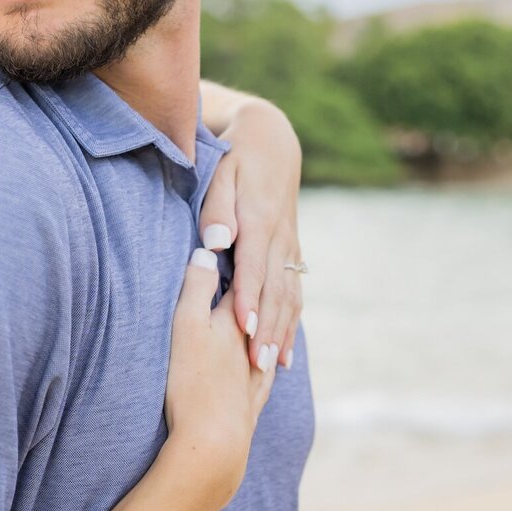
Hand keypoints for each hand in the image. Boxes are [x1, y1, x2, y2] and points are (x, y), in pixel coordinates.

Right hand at [163, 250, 276, 510]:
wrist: (213, 444)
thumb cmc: (192, 383)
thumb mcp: (186, 328)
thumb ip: (197, 289)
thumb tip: (208, 250)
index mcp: (233, 320)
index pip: (240, 280)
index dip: (237, 257)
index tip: (234, 238)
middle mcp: (252, 344)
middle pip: (260, 308)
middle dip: (259, 287)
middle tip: (258, 266)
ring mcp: (255, 374)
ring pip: (271, 340)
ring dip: (273, 323)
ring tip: (276, 310)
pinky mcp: (252, 402)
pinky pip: (269, 373)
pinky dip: (273, 360)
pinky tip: (276, 363)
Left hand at [198, 96, 303, 373]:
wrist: (273, 142)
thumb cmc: (236, 158)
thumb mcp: (222, 173)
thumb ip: (218, 208)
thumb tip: (217, 241)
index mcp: (261, 222)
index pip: (253, 268)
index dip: (248, 299)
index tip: (240, 327)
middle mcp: (281, 240)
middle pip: (274, 292)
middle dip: (265, 330)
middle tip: (255, 365)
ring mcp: (290, 249)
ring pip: (288, 298)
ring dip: (279, 334)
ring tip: (270, 368)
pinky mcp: (292, 254)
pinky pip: (294, 295)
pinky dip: (290, 325)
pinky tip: (284, 354)